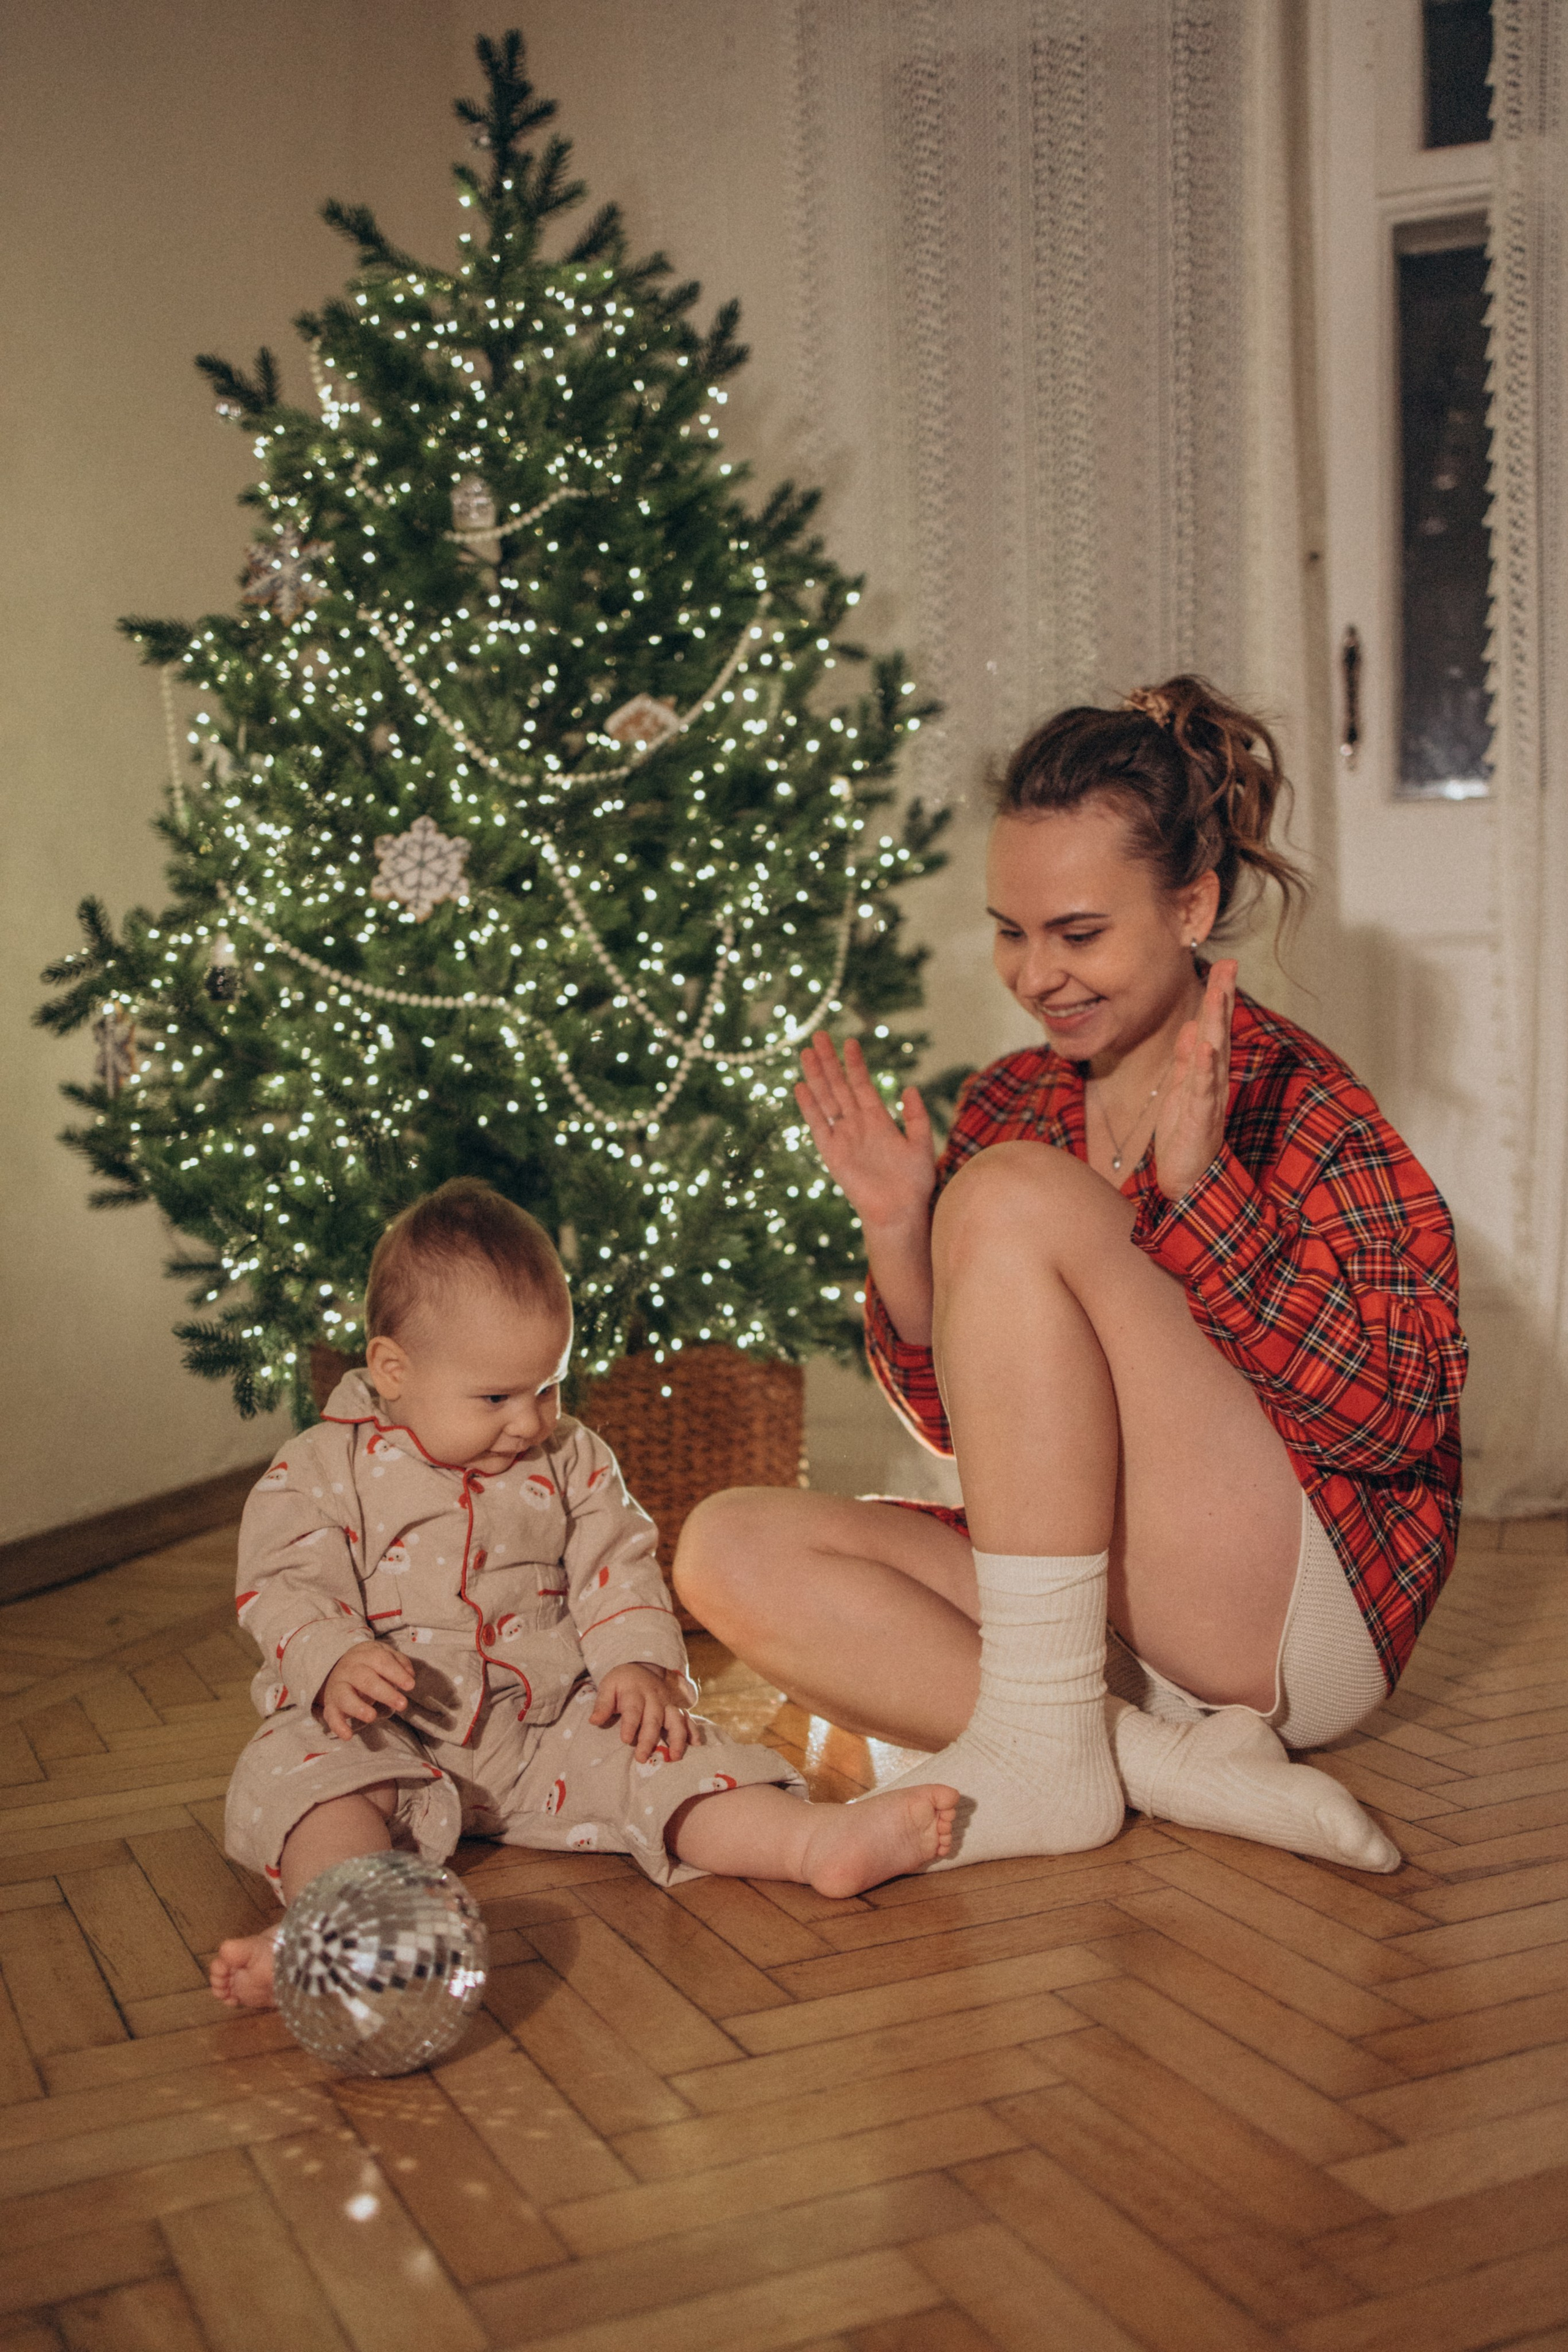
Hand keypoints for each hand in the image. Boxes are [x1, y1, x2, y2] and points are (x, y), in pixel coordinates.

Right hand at [318, 1641, 416, 1741]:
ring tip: (372, 1717)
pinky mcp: (330, 1704)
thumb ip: (399, 1662)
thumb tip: (410, 1674)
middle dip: (385, 1693)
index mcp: (365, 1655)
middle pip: (366, 1680)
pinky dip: (338, 1726)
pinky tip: (348, 1736)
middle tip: (402, 1704)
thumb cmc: (369, 1664)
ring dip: (358, 1707)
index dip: (396, 1673)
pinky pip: (331, 1716)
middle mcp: (349, 1669)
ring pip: (345, 1696)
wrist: (337, 1667)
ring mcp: (338, 1687)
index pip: (381, 1661)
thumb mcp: (384, 1655)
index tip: (410, 1685)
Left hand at [590, 1663, 691, 1762]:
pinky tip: (696, 1744)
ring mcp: (668, 1703)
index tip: (625, 1739)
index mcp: (635, 1693)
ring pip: (675, 1719)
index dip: (630, 1724)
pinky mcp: (676, 1708)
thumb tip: (594, 1721)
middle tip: (641, 1757)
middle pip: (653, 1719)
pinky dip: (693, 1730)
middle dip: (649, 1738)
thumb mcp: (608, 1686)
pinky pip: (687, 1718)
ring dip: (677, 1738)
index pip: (633, 1709)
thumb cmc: (622, 1683)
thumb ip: (602, 1704)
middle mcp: (654, 1698)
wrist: (641, 1667)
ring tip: (675, 1756)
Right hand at [794, 1031, 936, 1233]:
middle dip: (830, 1061)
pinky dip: (809, 1107)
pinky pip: (818, 1125)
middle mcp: (857, 1125)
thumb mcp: (922, 1145)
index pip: (862, 1085)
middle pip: (839, 1086)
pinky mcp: (832, 1153)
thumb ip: (916, 1117)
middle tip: (819, 1035)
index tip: (849, 1041)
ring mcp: (843, 1137)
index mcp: (878, 1120)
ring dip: (817, 1076)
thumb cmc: (914, 1183)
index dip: (855, 1064)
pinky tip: (801, 1087)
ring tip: (806, 1052)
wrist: (899, 1211)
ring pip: (827, 1100)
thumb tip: (910, 1088)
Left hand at [1154, 958, 1236, 1201]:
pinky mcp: (1200, 1121)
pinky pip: (1202, 1091)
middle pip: (1220, 1033)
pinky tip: (1204, 1048)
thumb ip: (1186, 1062)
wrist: (1187, 1182)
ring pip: (1214, 1056)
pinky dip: (1204, 1069)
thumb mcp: (1181, 1092)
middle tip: (1229, 964)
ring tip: (1216, 994)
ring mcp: (1209, 1100)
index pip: (1215, 1028)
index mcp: (1207, 1073)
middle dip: (1223, 998)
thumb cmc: (1184, 1138)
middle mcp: (1213, 1082)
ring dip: (1216, 1025)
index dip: (1220, 996)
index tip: (1225, 964)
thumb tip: (1191, 1028)